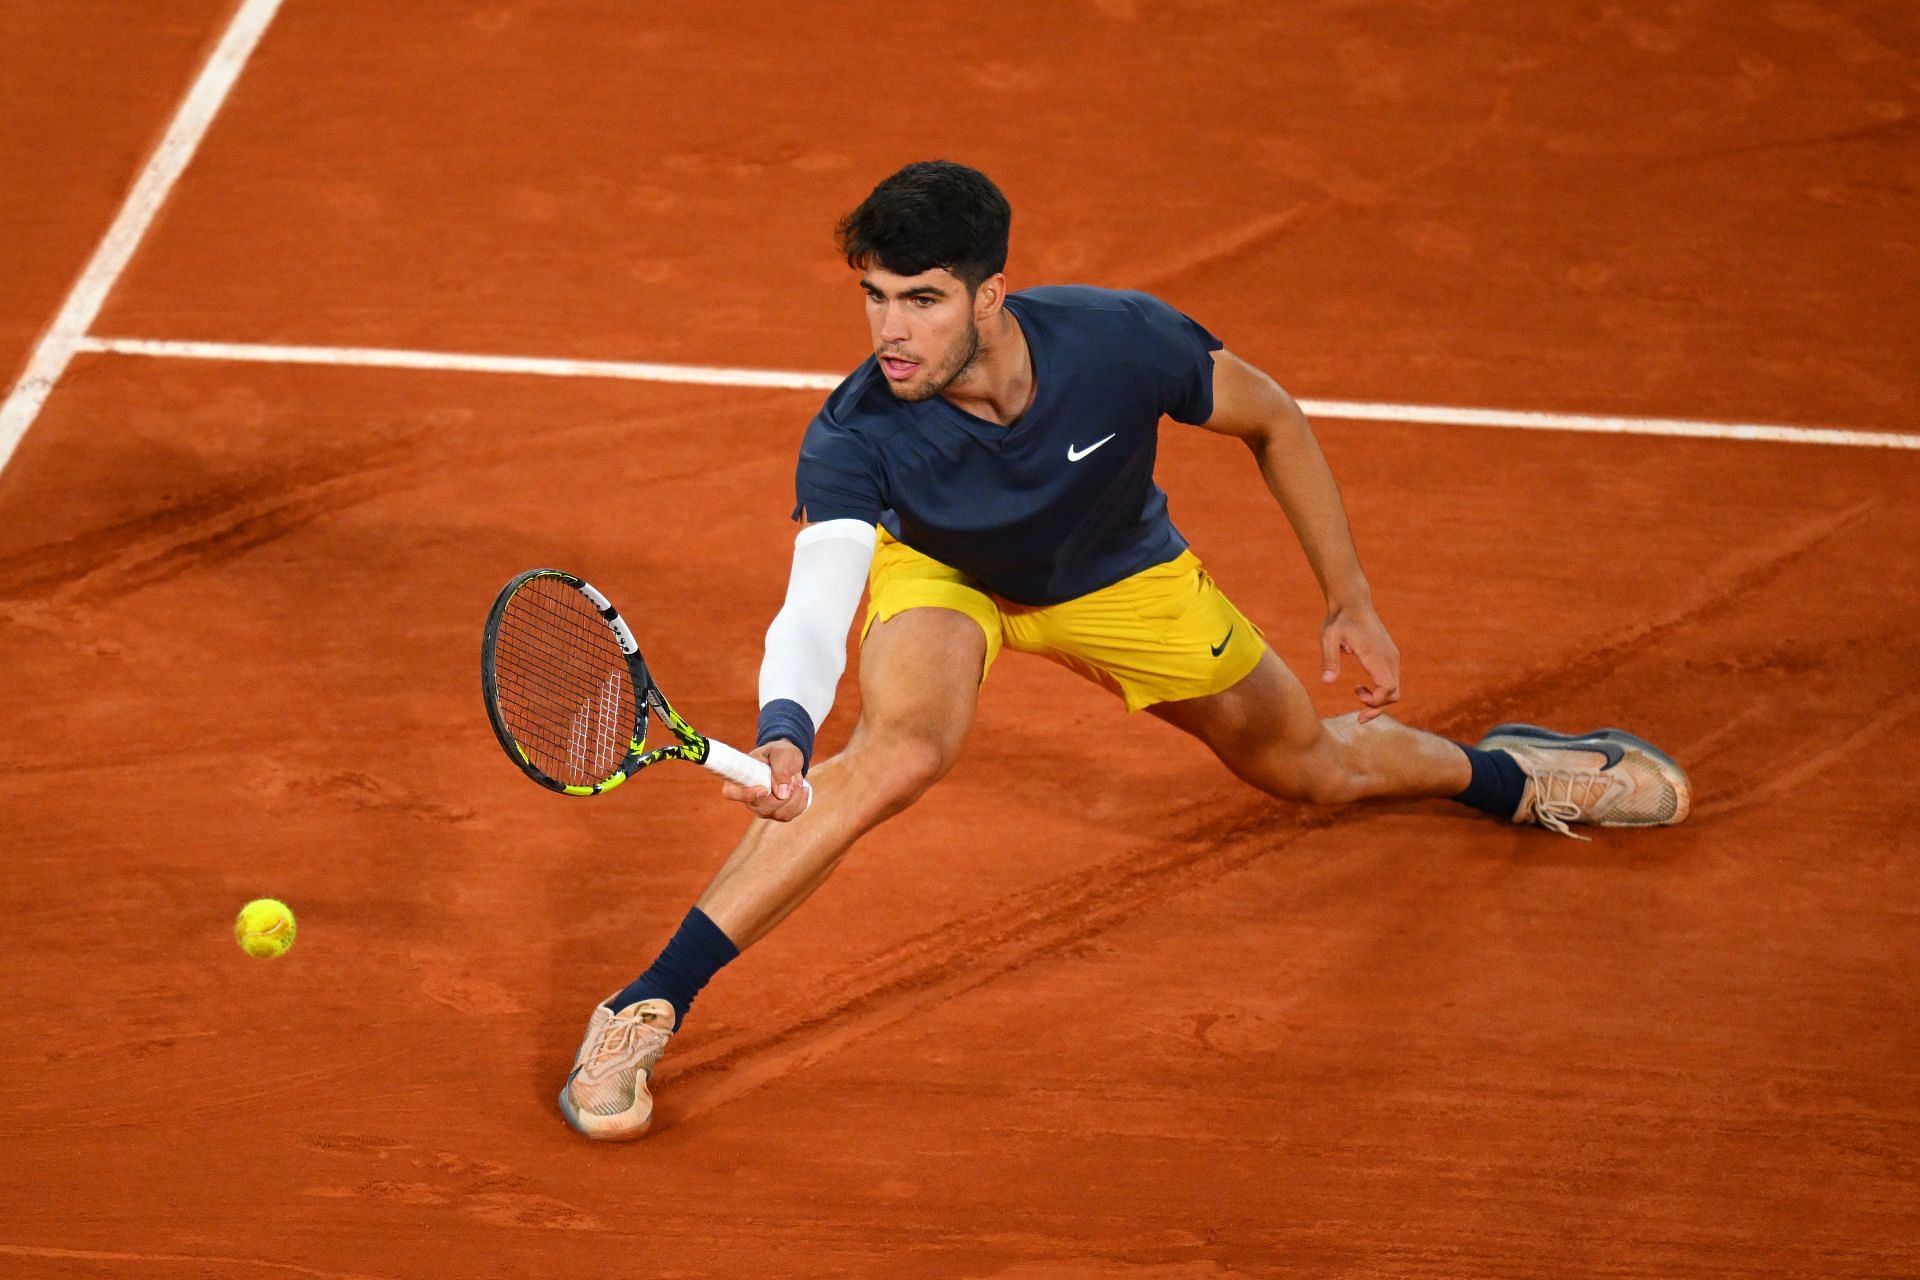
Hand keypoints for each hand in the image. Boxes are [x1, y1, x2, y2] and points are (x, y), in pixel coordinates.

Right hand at [719, 739, 810, 821]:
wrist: (788, 758)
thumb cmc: (780, 752)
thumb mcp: (782, 753)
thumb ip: (780, 769)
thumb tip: (781, 794)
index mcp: (740, 777)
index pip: (731, 793)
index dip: (745, 795)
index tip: (763, 789)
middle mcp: (747, 797)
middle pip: (762, 807)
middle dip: (783, 794)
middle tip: (792, 777)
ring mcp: (760, 807)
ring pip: (778, 813)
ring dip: (794, 797)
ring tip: (797, 780)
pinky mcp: (774, 812)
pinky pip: (788, 816)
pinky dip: (800, 803)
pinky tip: (802, 789)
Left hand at [1320, 599, 1400, 722]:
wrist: (1353, 603)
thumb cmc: (1339, 620)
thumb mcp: (1328, 637)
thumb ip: (1329, 660)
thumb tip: (1327, 683)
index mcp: (1375, 654)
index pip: (1388, 687)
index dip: (1376, 701)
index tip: (1357, 696)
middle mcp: (1389, 658)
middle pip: (1395, 694)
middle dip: (1378, 708)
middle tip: (1358, 715)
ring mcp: (1392, 657)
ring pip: (1395, 690)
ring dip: (1379, 701)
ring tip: (1357, 698)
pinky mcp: (1390, 657)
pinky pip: (1391, 681)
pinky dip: (1381, 692)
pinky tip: (1361, 689)